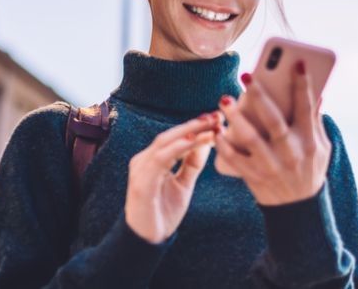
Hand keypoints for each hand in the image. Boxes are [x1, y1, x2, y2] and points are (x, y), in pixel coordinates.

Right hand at [124, 113, 217, 242]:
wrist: (147, 241)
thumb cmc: (163, 212)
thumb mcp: (183, 185)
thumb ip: (192, 164)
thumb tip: (206, 141)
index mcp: (153, 160)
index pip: (175, 137)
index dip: (196, 127)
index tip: (217, 119)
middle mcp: (144, 160)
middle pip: (171, 135)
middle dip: (195, 124)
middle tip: (216, 116)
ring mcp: (140, 170)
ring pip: (165, 142)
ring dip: (189, 132)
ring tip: (210, 125)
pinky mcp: (141, 182)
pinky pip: (161, 159)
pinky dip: (178, 148)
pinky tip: (194, 141)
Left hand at [214, 61, 330, 205]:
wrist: (299, 210)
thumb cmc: (310, 170)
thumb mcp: (322, 148)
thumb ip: (316, 121)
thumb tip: (319, 93)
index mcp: (309, 141)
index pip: (307, 108)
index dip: (303, 84)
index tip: (297, 63)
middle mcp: (291, 153)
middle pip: (274, 120)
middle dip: (261, 96)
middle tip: (247, 75)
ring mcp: (271, 166)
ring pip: (251, 138)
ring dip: (236, 117)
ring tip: (225, 98)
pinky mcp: (254, 177)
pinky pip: (234, 159)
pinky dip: (223, 144)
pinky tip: (216, 129)